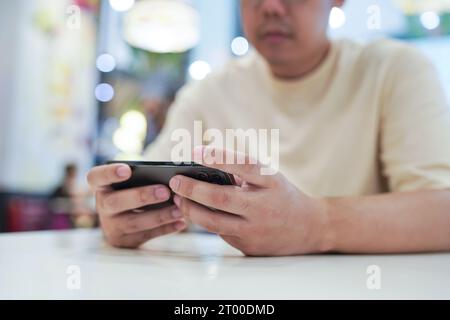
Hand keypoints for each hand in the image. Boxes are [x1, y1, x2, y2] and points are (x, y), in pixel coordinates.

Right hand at [87, 164, 186, 247]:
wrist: (126, 217)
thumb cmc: (134, 190)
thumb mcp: (132, 181)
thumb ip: (144, 176)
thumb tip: (172, 176)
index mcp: (101, 186)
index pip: (96, 177)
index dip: (109, 173)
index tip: (126, 169)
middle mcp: (102, 206)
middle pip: (116, 202)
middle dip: (142, 196)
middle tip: (165, 191)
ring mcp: (112, 226)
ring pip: (134, 223)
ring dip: (159, 216)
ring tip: (179, 209)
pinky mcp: (125, 241)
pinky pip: (147, 235)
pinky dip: (166, 229)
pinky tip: (180, 222)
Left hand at [168, 146, 332, 255]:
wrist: (309, 228)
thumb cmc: (282, 196)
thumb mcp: (270, 178)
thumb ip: (242, 173)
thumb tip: (202, 170)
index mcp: (271, 182)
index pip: (243, 165)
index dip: (218, 157)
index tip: (194, 152)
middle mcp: (264, 206)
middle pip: (221, 198)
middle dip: (192, 189)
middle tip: (174, 181)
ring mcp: (256, 229)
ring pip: (213, 222)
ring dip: (190, 209)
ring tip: (177, 199)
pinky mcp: (249, 246)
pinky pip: (220, 233)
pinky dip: (205, 221)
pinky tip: (195, 212)